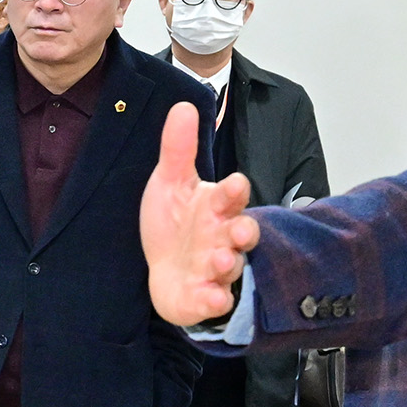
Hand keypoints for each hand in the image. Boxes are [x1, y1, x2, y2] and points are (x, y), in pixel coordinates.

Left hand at [142, 102, 257, 325]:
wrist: (163, 270)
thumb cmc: (175, 223)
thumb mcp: (170, 183)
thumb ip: (178, 149)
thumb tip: (184, 105)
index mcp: (216, 207)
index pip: (231, 196)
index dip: (234, 191)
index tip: (236, 184)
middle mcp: (221, 237)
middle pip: (241, 233)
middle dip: (243, 232)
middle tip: (239, 231)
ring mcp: (215, 269)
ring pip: (230, 266)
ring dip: (228, 263)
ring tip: (220, 259)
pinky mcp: (204, 297)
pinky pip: (214, 300)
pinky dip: (215, 300)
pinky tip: (213, 298)